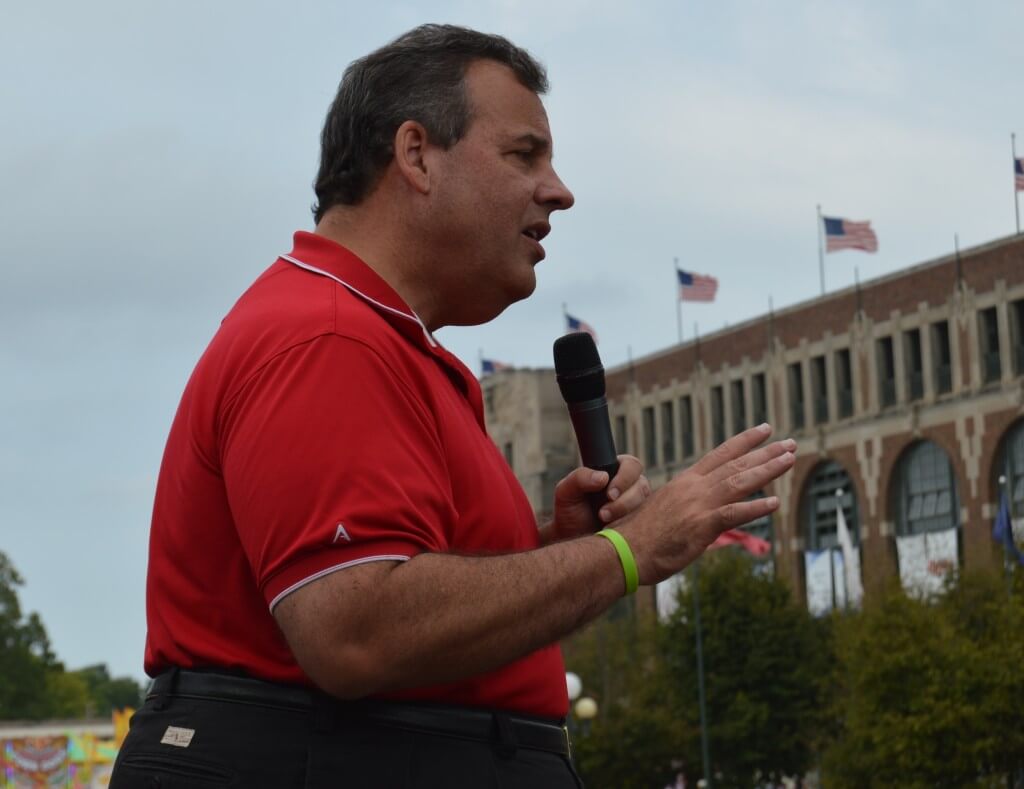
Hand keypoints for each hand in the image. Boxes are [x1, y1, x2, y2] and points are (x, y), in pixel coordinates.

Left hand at [545, 455, 648, 542]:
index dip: (624, 478)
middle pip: (641, 485)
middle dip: (624, 501)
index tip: (610, 494)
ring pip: (644, 505)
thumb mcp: (566, 491)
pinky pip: (645, 523)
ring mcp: (637, 504)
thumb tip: (603, 476)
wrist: (571, 539)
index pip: (631, 465)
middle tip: (603, 514)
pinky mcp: (640, 523)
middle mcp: (630, 486)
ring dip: (625, 515)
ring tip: (604, 524)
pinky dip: (631, 527)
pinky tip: (614, 531)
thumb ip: (580, 478)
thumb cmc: (569, 512)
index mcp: (615, 470)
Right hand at [616, 423, 795, 584]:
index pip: (720, 454)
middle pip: (736, 464)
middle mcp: (694, 487)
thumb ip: (687, 506)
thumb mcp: (665, 510)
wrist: (623, 551)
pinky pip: (733, 514)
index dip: (744, 441)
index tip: (765, 430)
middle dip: (765, 452)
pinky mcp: (701, 526)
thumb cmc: (639, 536)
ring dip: (767, 470)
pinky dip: (755, 507)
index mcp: (685, 482)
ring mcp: (698, 505)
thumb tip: (700, 511)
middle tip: (790, 443)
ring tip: (790, 460)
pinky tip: (775, 503)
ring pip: (739, 482)